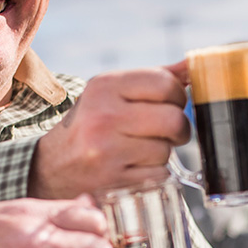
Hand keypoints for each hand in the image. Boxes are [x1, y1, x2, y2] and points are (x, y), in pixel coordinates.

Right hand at [30, 64, 191, 198]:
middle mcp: (103, 116)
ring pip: (167, 151)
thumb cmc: (92, 125)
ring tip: (140, 151)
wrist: (51, 167)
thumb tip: (195, 65)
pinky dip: (154, 174)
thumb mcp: (113, 93)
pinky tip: (134, 168)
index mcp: (104, 86)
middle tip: (167, 132)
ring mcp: (106, 151)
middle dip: (179, 129)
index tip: (171, 105)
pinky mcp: (113, 182)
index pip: (166, 84)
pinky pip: (159, 176)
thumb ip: (156, 79)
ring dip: (162, 153)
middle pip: (174, 120)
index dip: (179, 96)